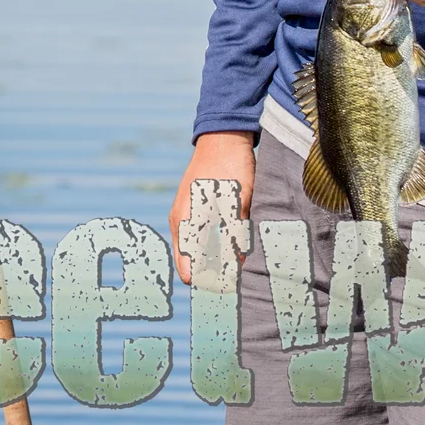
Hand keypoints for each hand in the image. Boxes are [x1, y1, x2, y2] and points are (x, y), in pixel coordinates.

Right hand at [169, 131, 256, 284]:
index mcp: (185, 222)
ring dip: (217, 259)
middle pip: (192, 261)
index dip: (207, 282)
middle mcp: (182, 221)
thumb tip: (239, 267)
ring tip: (241, 264)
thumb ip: (235, 235)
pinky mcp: (198, 208)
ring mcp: (188, 214)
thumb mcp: (237, 203)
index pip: (188, 268)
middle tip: (238, 281)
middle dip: (212, 274)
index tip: (229, 288)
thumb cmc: (229, 168)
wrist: (224, 137)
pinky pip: (204, 236)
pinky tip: (238, 245)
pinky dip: (218, 245)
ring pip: (199, 249)